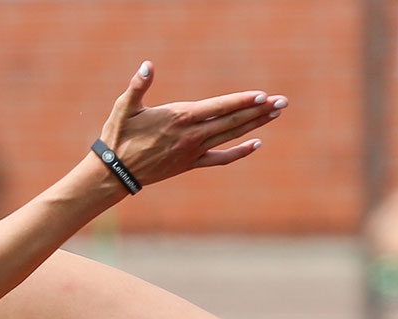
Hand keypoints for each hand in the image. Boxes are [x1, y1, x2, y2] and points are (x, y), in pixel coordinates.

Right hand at [98, 62, 286, 186]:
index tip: (262, 96)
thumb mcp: (124, 108)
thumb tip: (147, 66)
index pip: (218, 108)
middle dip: (259, 111)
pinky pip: (220, 159)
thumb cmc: (118, 136)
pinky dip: (238, 153)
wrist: (114, 172)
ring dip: (255, 125)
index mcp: (180, 118)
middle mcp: (191, 135)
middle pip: (232, 122)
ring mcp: (193, 151)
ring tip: (275, 114)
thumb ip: (138, 86)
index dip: (241, 102)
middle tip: (283, 102)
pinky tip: (256, 144)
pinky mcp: (190, 164)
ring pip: (231, 137)